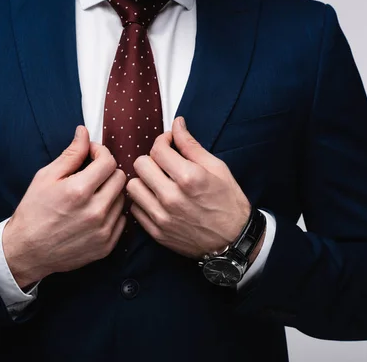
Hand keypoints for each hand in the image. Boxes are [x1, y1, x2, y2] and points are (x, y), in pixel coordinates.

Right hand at [2, 125, 126, 287]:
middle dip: (106, 171)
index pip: (109, 161)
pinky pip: (121, 220)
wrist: (26, 252)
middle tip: (91, 174)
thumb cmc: (33, 212)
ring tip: (91, 195)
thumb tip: (84, 132)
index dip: (100, 153)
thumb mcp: (46, 177)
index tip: (92, 155)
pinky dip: (111, 213)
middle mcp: (95, 211)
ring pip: (122, 199)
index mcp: (79, 191)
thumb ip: (70, 154)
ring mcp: (103, 230)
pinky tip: (93, 213)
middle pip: (120, 178)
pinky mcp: (106, 246)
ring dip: (110, 192)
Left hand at [127, 116, 261, 260]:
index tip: (169, 143)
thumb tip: (177, 125)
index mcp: (189, 178)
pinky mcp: (157, 232)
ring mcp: (162, 216)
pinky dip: (143, 201)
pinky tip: (157, 199)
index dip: (163, 141)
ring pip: (133, 187)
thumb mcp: (217, 168)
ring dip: (143, 180)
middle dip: (152, 159)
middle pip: (140, 165)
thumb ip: (191, 145)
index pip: (158, 149)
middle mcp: (172, 198)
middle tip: (163, 163)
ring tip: (157, 182)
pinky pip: (135, 209)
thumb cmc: (229, 203)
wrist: (233, 241)